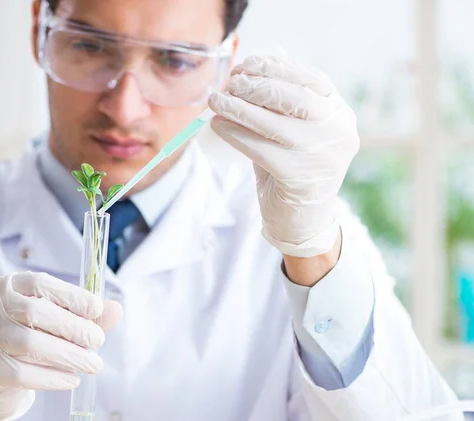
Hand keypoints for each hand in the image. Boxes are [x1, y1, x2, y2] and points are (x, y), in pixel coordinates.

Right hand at [0, 272, 121, 420]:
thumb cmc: (22, 340)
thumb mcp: (48, 321)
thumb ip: (80, 314)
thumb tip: (116, 310)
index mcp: (5, 286)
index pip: (39, 283)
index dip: (71, 295)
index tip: (97, 309)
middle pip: (34, 312)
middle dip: (73, 327)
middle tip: (98, 341)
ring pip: (30, 344)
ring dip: (68, 355)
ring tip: (93, 364)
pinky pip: (21, 374)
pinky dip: (52, 377)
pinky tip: (72, 379)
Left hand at [208, 52, 359, 257]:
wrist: (302, 221)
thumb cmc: (292, 170)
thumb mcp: (291, 132)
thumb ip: (278, 104)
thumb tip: (247, 71)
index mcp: (340, 115)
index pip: (313, 79)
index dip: (277, 67)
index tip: (248, 64)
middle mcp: (338, 132)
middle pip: (295, 97)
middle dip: (257, 86)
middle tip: (229, 84)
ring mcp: (321, 156)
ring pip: (275, 122)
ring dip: (239, 108)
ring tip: (215, 101)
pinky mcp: (298, 177)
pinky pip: (259, 148)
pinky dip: (235, 134)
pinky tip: (218, 126)